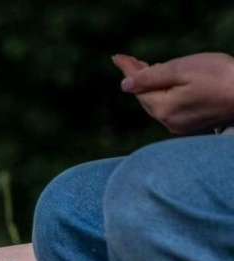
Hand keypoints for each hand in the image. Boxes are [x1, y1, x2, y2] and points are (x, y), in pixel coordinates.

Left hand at [112, 52, 233, 133]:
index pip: (138, 88)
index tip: (118, 57)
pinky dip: (166, 95)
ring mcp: (181, 126)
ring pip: (159, 103)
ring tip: (147, 70)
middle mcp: (168, 122)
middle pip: (147, 98)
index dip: (129, 70)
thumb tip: (125, 85)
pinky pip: (172, 108)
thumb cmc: (219, 77)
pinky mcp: (193, 125)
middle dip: (139, 79)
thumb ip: (150, 77)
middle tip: (130, 62)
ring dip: (152, 87)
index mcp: (163, 109)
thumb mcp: (181, 70)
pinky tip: (168, 85)